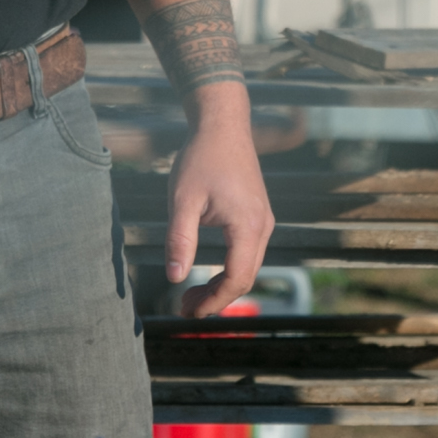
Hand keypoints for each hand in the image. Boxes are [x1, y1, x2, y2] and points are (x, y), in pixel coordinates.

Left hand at [165, 86, 272, 318]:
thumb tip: (174, 278)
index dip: (214, 302)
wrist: (223, 125)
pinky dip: (229, 269)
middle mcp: (263, 226)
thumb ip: (179, 240)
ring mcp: (263, 221)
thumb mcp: (183, 200)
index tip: (188, 312)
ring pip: (248, 267)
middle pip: (246, 278)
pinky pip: (248, 253)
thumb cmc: (202, 159)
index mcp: (248, 226)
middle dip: (216, 298)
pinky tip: (207, 273)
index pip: (237, 279)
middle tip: (184, 308)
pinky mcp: (258, 215)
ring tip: (191, 295)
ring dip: (222, 286)